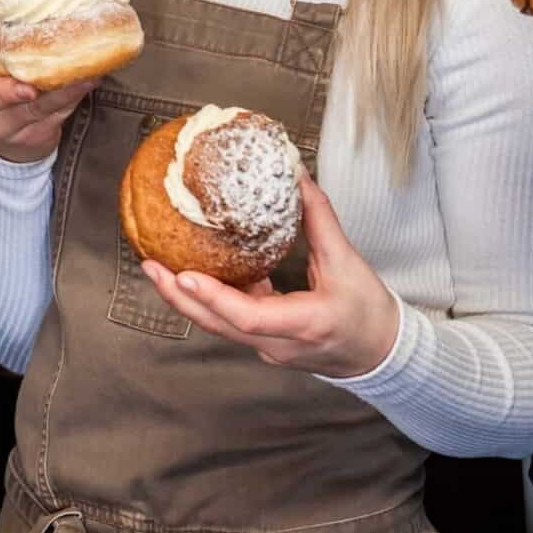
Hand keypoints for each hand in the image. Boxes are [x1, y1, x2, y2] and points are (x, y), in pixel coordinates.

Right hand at [0, 26, 94, 161]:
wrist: (13, 134)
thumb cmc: (7, 80)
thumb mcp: (2, 60)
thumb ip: (19, 40)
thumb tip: (60, 6)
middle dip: (6, 92)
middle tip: (29, 88)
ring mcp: (4, 123)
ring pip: (29, 110)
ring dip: (56, 93)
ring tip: (79, 78)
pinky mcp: (31, 136)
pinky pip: (53, 117)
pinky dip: (72, 98)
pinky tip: (88, 82)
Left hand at [142, 178, 398, 377]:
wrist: (380, 353)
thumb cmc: (368, 312)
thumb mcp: (348, 261)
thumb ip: (319, 219)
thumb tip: (297, 178)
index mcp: (303, 324)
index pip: (249, 317)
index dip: (214, 296)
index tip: (184, 273)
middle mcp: (279, 344)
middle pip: (219, 325)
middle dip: (180, 297)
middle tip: (151, 265)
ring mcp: (269, 348)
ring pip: (220, 326)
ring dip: (188, 299)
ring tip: (159, 269)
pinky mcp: (266, 343)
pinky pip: (231, 322)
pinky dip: (210, 300)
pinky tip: (194, 275)